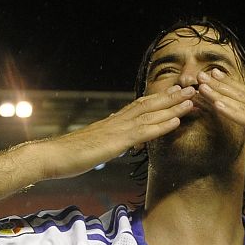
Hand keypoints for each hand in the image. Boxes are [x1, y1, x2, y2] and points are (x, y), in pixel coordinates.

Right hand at [42, 85, 195, 178]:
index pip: (140, 105)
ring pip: (151, 114)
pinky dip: (162, 125)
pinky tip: (177, 122)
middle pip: (149, 104)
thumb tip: (114, 138)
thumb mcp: (94, 145)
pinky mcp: (117, 141)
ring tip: (192, 100)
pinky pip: (143, 132)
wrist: (52, 156)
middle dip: (172, 97)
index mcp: (113, 121)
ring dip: (173, 107)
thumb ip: (107, 140)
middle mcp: (118, 121)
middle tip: (192, 88)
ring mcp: (118, 129)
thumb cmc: (70, 154)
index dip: (159, 98)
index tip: (175, 91)